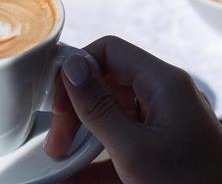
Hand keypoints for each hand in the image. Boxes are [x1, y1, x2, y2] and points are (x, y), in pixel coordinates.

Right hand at [44, 36, 221, 183]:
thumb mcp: (134, 149)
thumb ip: (99, 107)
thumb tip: (72, 65)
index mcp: (164, 83)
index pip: (109, 51)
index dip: (76, 70)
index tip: (55, 105)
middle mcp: (166, 97)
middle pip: (107, 84)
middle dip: (75, 111)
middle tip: (57, 144)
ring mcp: (166, 126)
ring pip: (111, 118)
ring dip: (82, 139)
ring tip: (58, 163)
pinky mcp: (164, 153)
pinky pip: (122, 146)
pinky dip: (97, 162)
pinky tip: (72, 179)